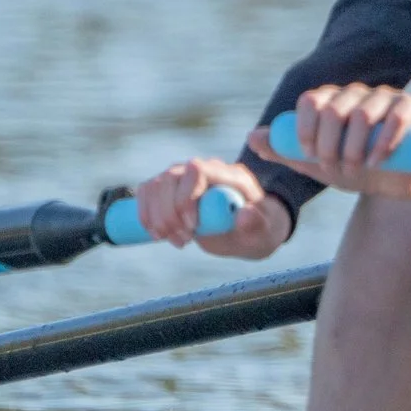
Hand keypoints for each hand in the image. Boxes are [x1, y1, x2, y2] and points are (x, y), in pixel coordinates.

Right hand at [130, 157, 289, 259]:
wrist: (248, 229)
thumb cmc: (258, 228)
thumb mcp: (264, 230)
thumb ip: (257, 222)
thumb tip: (245, 214)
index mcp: (230, 174)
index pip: (196, 171)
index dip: (186, 198)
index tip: (191, 227)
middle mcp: (205, 169)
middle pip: (170, 178)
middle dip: (170, 214)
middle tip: (184, 241)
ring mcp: (185, 176)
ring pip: (154, 186)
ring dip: (157, 218)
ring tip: (178, 241)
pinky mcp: (170, 188)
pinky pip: (146, 193)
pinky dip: (146, 216)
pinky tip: (159, 235)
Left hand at [248, 85, 410, 200]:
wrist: (393, 181)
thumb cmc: (352, 168)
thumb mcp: (314, 163)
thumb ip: (283, 150)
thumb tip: (252, 136)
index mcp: (329, 101)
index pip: (310, 100)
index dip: (306, 129)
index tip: (310, 155)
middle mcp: (354, 93)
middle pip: (333, 110)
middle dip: (330, 146)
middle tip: (334, 168)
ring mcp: (383, 97)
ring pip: (361, 115)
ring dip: (354, 149)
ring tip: (356, 168)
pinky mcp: (408, 106)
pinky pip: (394, 118)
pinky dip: (383, 142)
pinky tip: (376, 161)